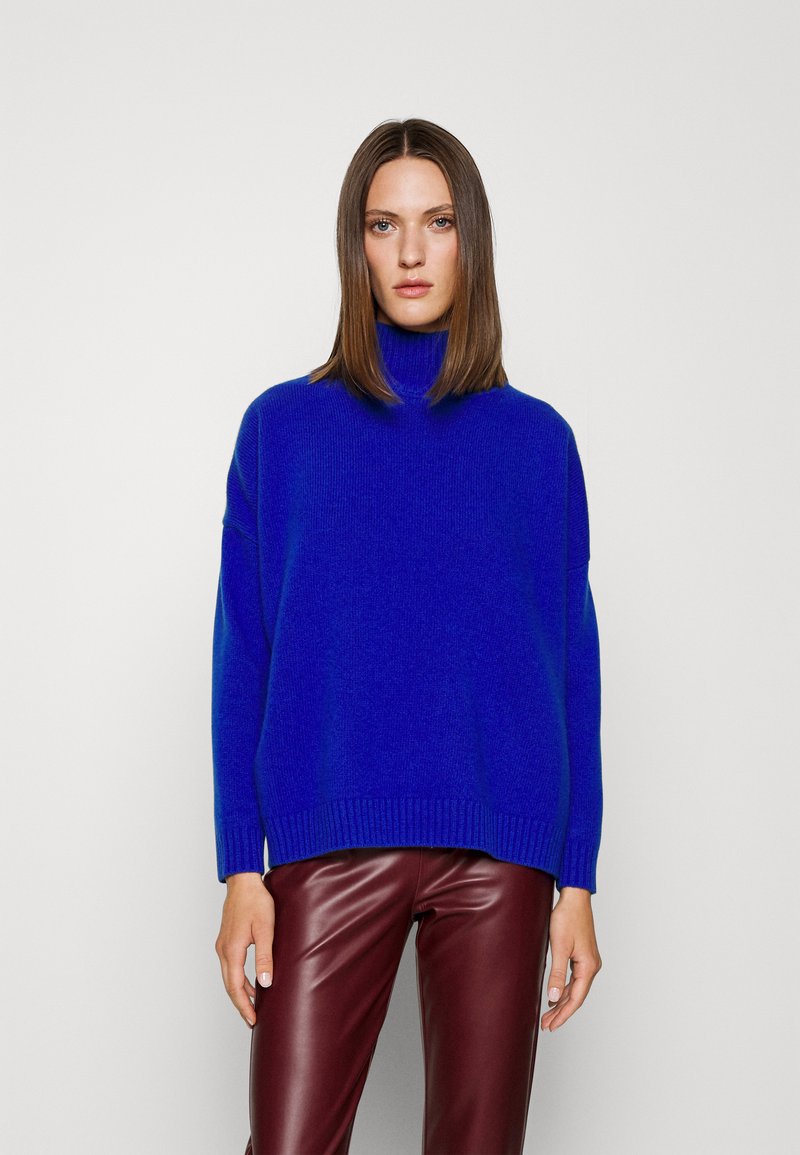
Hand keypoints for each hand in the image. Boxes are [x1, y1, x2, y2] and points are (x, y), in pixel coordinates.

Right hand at [215, 872, 274, 1027]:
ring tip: (253, 1006)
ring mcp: (222, 945)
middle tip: (252, 1020)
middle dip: (240, 1004)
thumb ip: (264, 956)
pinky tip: (251, 983)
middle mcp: (223, 950)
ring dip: (239, 993)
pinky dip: (238, 980)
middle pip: (229, 985)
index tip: (252, 1021)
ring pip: (229, 977)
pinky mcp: (226, 940)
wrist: (244, 882)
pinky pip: (230, 967)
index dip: (244, 1006)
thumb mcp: (266, 929)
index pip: (235, 987)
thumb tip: (264, 983)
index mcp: (232, 950)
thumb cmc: (256, 902)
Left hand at [541, 887, 601, 1031]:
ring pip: (575, 988)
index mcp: (588, 967)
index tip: (551, 1026)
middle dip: (561, 1011)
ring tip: (548, 1014)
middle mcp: (592, 966)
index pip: (575, 999)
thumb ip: (557, 973)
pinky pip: (574, 978)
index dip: (563, 1014)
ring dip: (561, 1001)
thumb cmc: (567, 918)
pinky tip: (555, 994)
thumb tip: (553, 996)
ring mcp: (588, 961)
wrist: (574, 897)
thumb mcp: (559, 947)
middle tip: (546, 1024)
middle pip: (576, 996)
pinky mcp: (583, 955)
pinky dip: (564, 988)